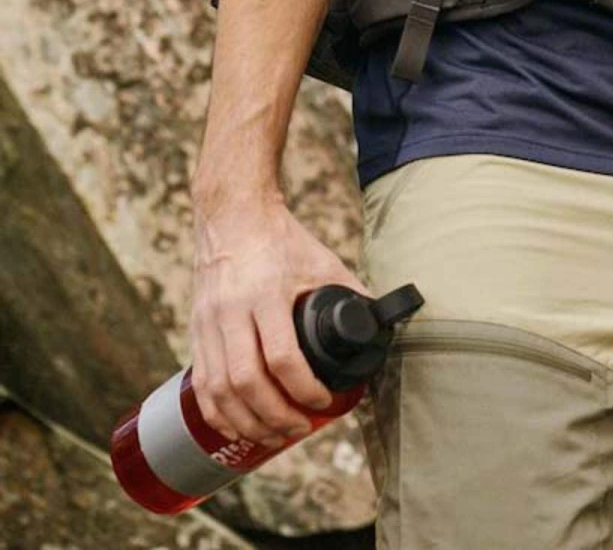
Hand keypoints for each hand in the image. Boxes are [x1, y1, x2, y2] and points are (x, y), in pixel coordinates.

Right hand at [189, 195, 370, 447]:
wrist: (233, 215)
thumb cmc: (281, 239)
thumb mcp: (322, 260)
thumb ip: (351, 291)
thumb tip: (379, 324)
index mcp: (266, 294)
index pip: (282, 357)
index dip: (304, 389)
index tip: (324, 402)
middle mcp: (231, 312)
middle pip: (247, 382)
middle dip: (275, 416)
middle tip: (300, 430)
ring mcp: (208, 323)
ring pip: (218, 390)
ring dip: (245, 423)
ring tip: (273, 436)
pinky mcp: (196, 331)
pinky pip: (200, 384)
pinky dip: (217, 413)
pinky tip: (236, 426)